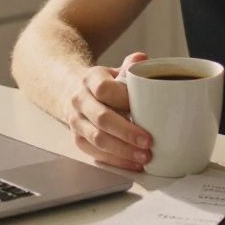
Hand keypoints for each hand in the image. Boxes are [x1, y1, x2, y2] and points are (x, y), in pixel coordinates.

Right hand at [63, 51, 153, 170]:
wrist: (76, 93)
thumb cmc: (105, 84)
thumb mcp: (116, 70)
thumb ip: (131, 66)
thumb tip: (142, 60)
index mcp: (90, 79)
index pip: (104, 89)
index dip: (123, 100)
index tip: (145, 108)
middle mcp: (80, 100)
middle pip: (102, 118)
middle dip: (127, 132)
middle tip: (149, 142)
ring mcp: (76, 121)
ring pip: (97, 139)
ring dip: (123, 151)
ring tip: (145, 157)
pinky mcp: (78, 139)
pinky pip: (95, 154)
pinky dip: (116, 161)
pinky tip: (134, 164)